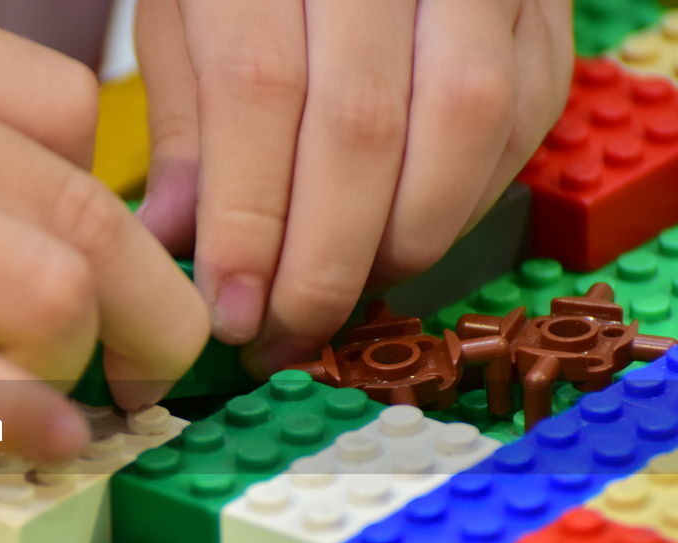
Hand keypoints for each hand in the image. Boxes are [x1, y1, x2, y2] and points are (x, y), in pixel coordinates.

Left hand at [134, 0, 572, 372]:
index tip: (229, 313)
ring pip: (462, 128)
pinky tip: (403, 242)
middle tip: (282, 335)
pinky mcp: (539, 10)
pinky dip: (462, 204)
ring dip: (399, 244)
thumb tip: (180, 242)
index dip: (248, 222)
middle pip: (363, 126)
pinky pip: (519, 122)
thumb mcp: (186, 10)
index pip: (261, 93)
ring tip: (340, 299)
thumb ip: (187, 117)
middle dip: (321, 261)